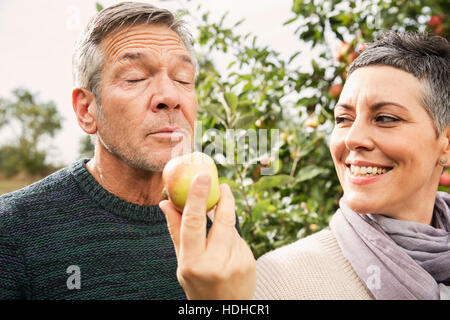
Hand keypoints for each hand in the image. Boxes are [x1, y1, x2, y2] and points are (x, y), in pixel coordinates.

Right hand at [159, 174, 255, 299]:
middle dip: (224, 199)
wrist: (224, 310)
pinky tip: (227, 254)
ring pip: (231, 229)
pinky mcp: (249, 262)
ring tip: (217, 242)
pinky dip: (231, 239)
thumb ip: (176, 231)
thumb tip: (164, 202)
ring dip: (224, 226)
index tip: (202, 177)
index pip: (194, 223)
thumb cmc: (197, 284)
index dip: (198, 197)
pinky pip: (239, 239)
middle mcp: (215, 263)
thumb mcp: (182, 262)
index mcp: (192, 262)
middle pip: (222, 220)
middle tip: (222, 184)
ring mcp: (236, 263)